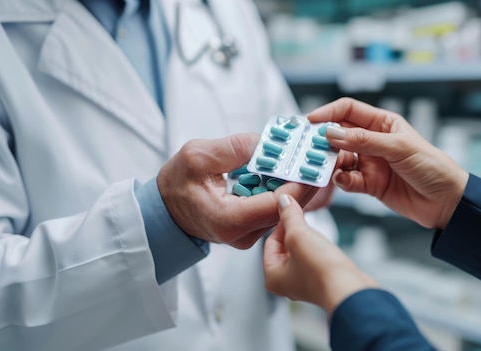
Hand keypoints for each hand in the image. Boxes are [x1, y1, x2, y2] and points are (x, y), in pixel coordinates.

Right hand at [157, 133, 318, 248]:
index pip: (275, 204)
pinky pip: (273, 209)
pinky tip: (289, 169)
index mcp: (229, 220)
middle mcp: (242, 234)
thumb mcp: (197, 156)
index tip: (310, 163)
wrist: (163, 209)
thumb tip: (266, 142)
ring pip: (281, 210)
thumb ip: (234, 148)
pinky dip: (282, 188)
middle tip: (317, 158)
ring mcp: (247, 234)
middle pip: (284, 209)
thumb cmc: (175, 184)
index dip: (297, 183)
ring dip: (294, 184)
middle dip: (302, 182)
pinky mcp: (249, 229)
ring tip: (306, 159)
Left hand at [263, 194, 376, 313]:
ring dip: (307, 238)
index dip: (280, 224)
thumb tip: (283, 201)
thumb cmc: (322, 272)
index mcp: (272, 276)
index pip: (269, 242)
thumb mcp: (299, 235)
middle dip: (294, 230)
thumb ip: (289, 216)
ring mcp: (304, 283)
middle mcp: (286, 282)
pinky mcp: (321, 280)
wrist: (350, 289)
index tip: (290, 210)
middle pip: (284, 246)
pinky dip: (318, 248)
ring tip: (315, 233)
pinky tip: (325, 245)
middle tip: (303, 217)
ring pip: (300, 251)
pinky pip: (314, 258)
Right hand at [308, 98, 468, 228]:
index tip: (311, 122)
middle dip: (324, 140)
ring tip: (324, 167)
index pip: (348, 110)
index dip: (328, 113)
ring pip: (340, 159)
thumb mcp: (398, 147)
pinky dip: (342, 180)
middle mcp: (373, 141)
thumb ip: (363, 140)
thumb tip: (332, 133)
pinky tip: (343, 181)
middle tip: (309, 148)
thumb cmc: (431, 166)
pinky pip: (347, 180)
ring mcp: (370, 163)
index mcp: (382, 123)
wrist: (447, 202)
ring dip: (331, 162)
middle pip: (339, 135)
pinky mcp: (369, 184)